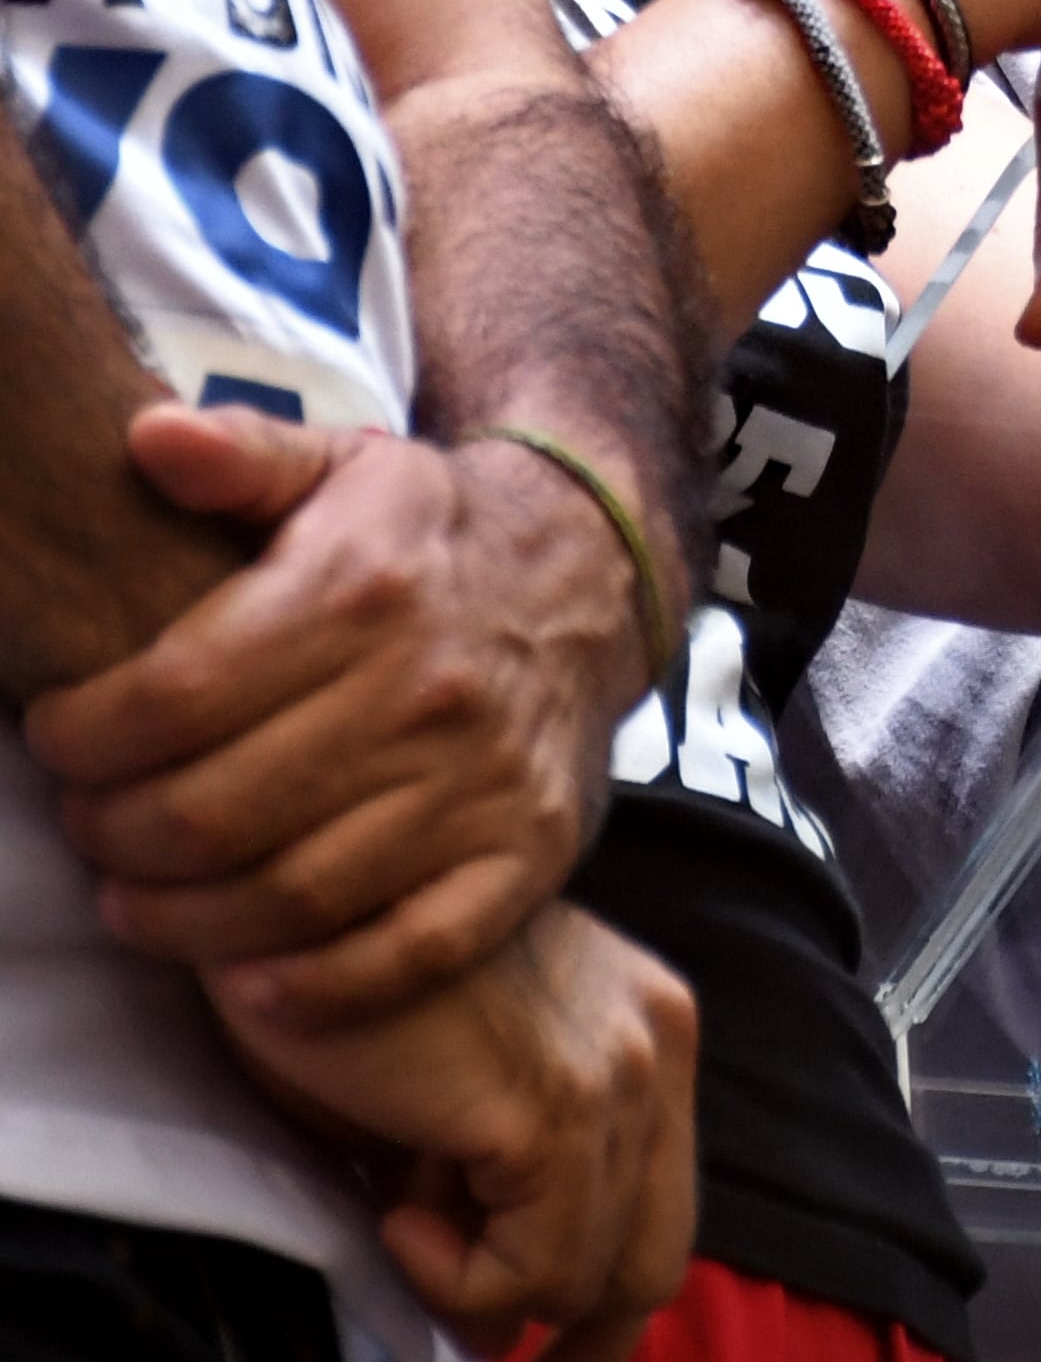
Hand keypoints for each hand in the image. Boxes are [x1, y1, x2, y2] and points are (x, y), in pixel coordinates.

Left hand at [28, 414, 647, 1025]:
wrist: (593, 580)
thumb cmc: (427, 536)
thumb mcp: (344, 465)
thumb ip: (239, 456)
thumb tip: (147, 442)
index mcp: (366, 590)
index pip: (173, 698)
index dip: (83, 737)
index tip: (57, 738)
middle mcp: (429, 691)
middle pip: (213, 813)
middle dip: (112, 835)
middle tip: (88, 826)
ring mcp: (485, 784)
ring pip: (290, 896)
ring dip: (180, 921)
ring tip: (136, 897)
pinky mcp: (528, 856)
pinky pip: (408, 953)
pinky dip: (316, 989)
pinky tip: (248, 979)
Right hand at [210, 898, 696, 1357]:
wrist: (292, 907)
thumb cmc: (346, 989)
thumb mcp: (448, 1104)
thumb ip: (497, 1197)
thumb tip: (508, 1330)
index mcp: (645, 1031)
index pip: (656, 1205)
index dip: (588, 1287)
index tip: (505, 1323)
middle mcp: (655, 1043)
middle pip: (656, 1255)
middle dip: (580, 1336)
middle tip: (481, 1352)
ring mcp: (618, 1072)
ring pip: (593, 1277)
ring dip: (483, 1283)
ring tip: (398, 1209)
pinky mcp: (556, 1106)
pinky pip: (535, 1270)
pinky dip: (456, 1275)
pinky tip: (393, 1205)